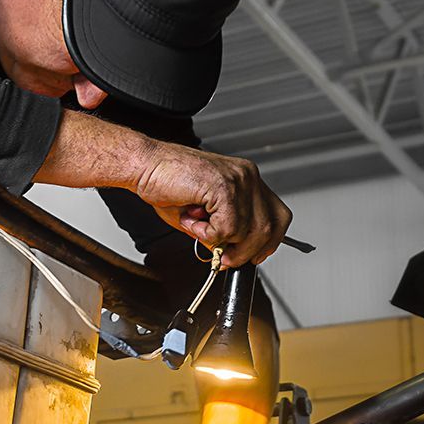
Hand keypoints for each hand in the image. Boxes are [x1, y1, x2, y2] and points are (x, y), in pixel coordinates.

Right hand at [132, 143, 291, 266]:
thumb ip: (221, 233)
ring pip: (249, 231)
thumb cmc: (167, 183)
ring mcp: (238, 179)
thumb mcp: (201, 216)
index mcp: (246, 179)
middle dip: (247, 251)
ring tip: (196, 227)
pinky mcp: (223, 186)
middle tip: (224, 258)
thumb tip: (230, 255)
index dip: (269, 241)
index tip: (253, 255)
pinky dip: (206, 234)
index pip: (278, 215)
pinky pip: (227, 228)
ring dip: (220, 241)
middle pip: (270, 227)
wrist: (145, 166)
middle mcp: (247, 176)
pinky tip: (191, 219)